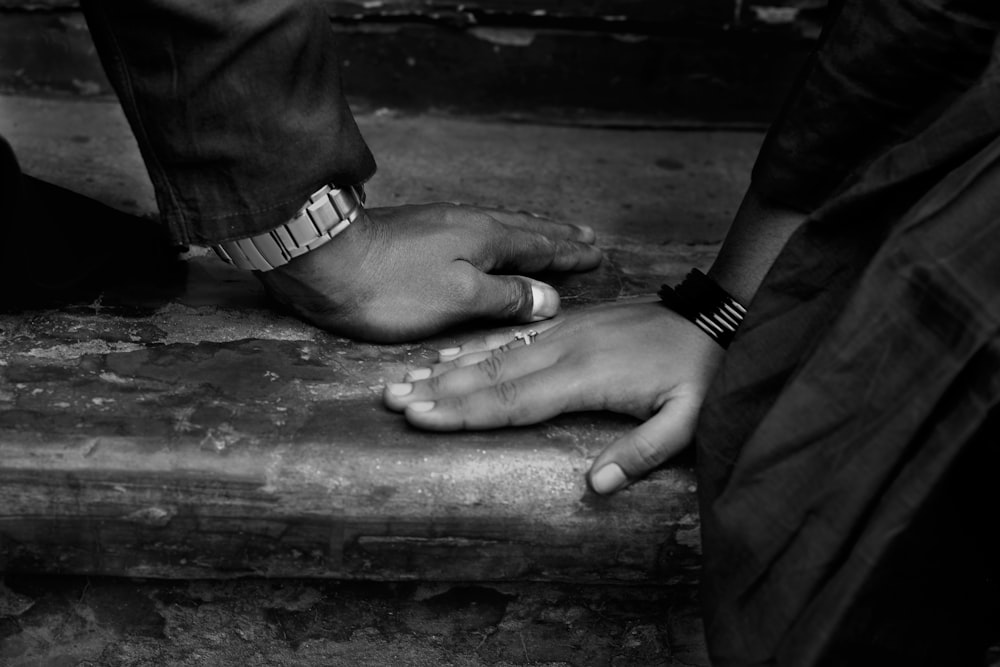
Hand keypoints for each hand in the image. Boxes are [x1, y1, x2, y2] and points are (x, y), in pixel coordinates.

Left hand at [256, 203, 601, 341]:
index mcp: (486, 240)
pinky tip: (491, 234)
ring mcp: (443, 224)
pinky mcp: (420, 230)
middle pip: (526, 229)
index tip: (597, 254)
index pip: (541, 248)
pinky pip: (478, 226)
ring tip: (551, 229)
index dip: (570, 254)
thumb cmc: (389, 287)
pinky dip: (501, 230)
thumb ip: (505, 297)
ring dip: (532, 229)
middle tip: (587, 236)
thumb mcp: (456, 299)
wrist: (324, 259)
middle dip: (558, 235)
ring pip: (502, 224)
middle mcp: (470, 224)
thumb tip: (548, 297)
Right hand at [381, 299, 724, 493]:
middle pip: (491, 373)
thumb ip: (643, 453)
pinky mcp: (571, 324)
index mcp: (588, 376)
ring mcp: (566, 332)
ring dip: (447, 367)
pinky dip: (477, 345)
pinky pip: (514, 333)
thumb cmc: (703, 375)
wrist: (719, 318)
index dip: (465, 411)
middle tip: (390, 399)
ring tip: (404, 378)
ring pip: (495, 351)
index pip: (514, 399)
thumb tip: (594, 488)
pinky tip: (449, 354)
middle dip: (438, 390)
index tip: (422, 418)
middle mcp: (567, 349)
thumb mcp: (690, 420)